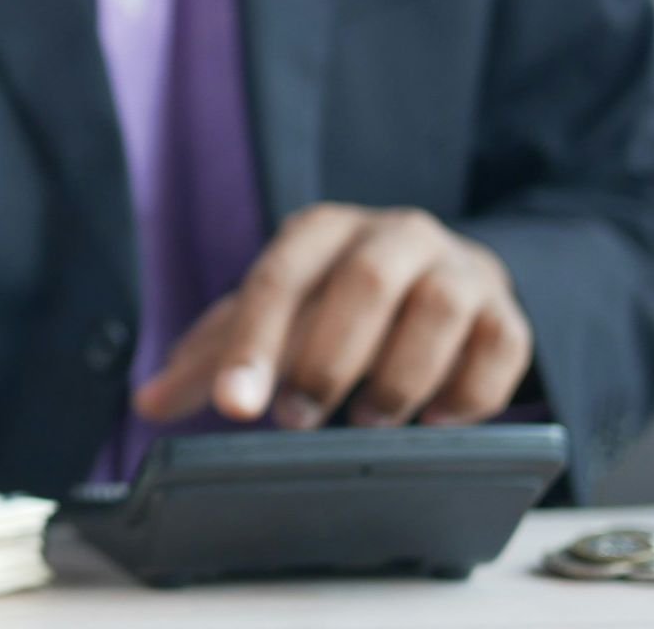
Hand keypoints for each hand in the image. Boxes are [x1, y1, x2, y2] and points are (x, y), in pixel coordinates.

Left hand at [133, 203, 532, 429]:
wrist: (442, 278)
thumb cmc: (338, 303)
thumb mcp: (275, 318)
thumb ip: (213, 357)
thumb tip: (147, 401)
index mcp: (322, 231)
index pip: (279, 279)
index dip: (253, 345)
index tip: (235, 407)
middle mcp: (395, 234)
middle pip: (364, 282)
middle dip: (328, 359)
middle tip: (298, 420)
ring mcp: (458, 269)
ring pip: (438, 309)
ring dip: (399, 376)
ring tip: (370, 421)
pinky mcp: (507, 311)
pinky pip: (500, 346)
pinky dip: (468, 392)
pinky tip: (435, 420)